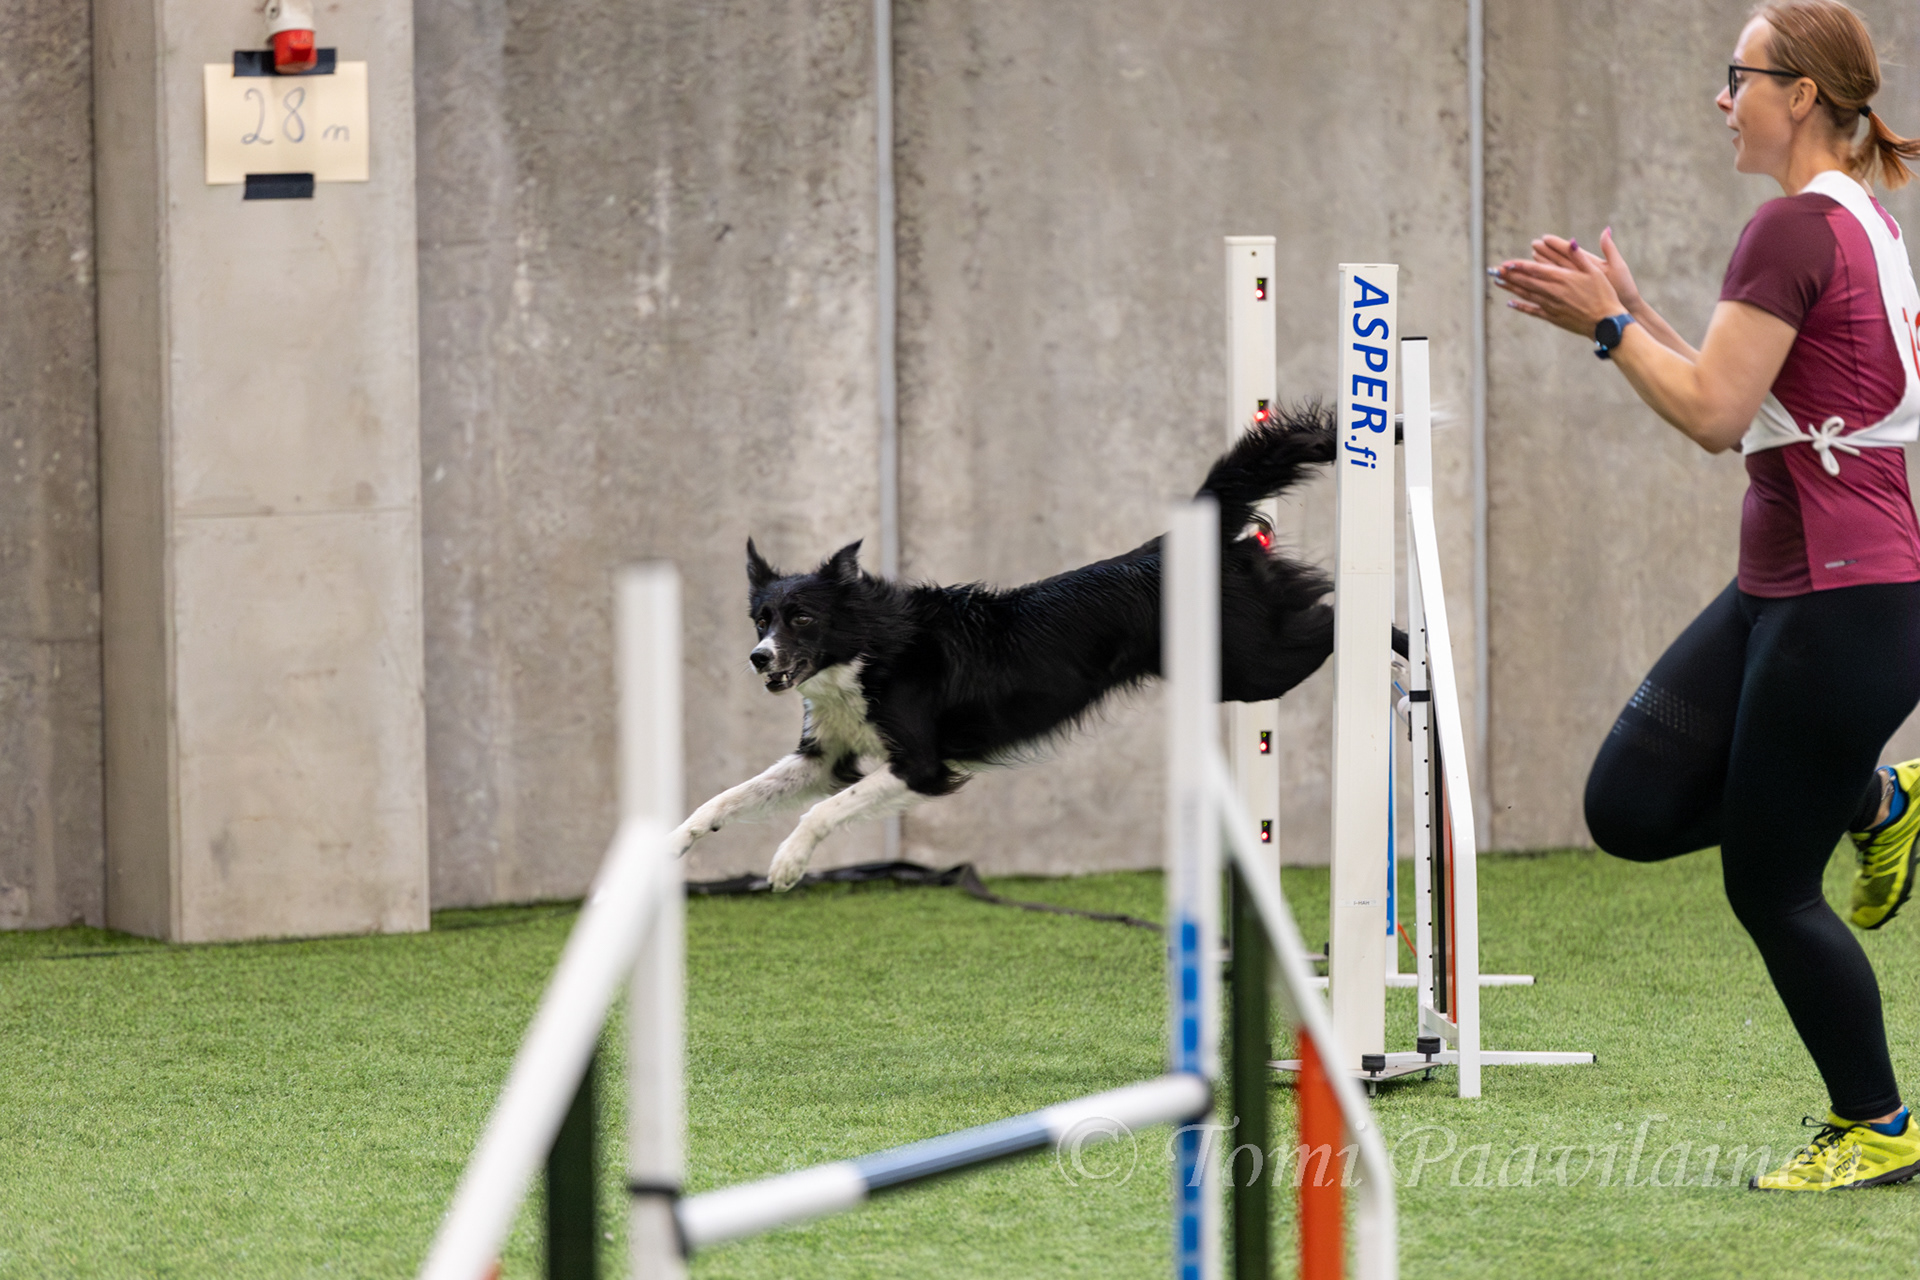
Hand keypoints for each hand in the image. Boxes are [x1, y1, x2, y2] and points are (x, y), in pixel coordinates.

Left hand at [1491, 227, 1628, 337]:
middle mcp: (1553, 292)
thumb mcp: (1595, 271)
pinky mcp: (1552, 317)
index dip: (1518, 266)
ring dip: (1510, 288)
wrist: (1605, 323)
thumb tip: (1571, 241)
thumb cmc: (1604, 294)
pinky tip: (1510, 303)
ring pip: (1526, 295)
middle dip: (1508, 276)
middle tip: (1493, 271)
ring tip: (1497, 282)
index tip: (1505, 263)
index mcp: (1562, 278)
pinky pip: (1533, 311)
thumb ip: (1579, 257)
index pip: (1534, 270)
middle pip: (1525, 282)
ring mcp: (1551, 305)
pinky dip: (1520, 306)